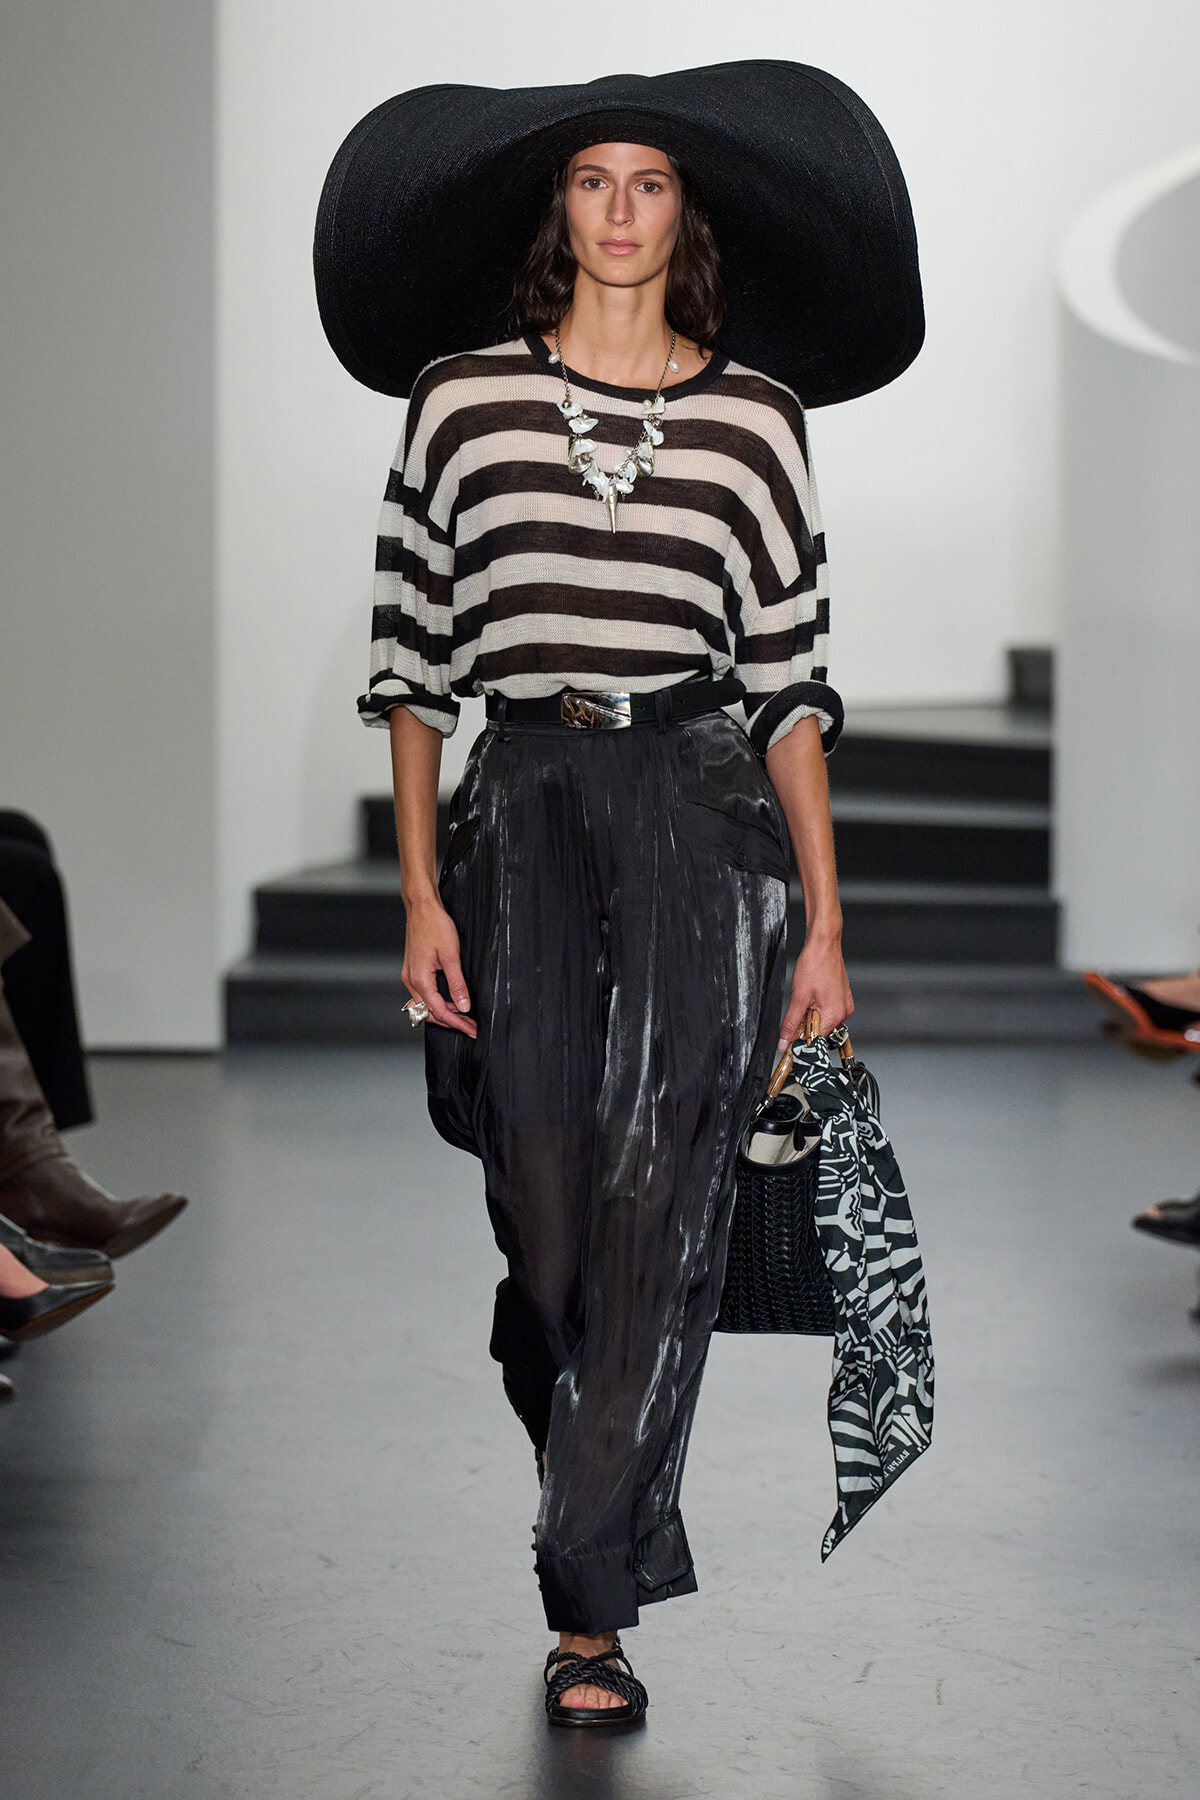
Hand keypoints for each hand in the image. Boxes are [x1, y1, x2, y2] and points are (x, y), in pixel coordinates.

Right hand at [402, 895, 476, 1036]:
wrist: (422, 907)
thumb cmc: (435, 926)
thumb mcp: (451, 956)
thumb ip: (457, 983)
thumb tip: (463, 1006)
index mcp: (419, 979)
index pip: (439, 1012)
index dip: (457, 1023)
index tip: (471, 1030)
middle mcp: (411, 981)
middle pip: (429, 1013)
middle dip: (451, 1022)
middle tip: (470, 1026)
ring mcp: (410, 975)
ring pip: (426, 1005)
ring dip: (444, 1012)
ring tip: (463, 1016)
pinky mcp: (413, 970)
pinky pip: (424, 994)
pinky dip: (437, 1001)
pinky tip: (450, 1001)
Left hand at [777, 936, 853, 1053]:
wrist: (823, 944)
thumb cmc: (814, 965)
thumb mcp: (798, 997)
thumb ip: (790, 1023)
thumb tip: (784, 1042)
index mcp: (835, 1015)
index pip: (816, 1040)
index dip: (801, 1038)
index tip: (790, 1035)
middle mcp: (844, 1012)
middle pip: (819, 1030)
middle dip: (806, 1023)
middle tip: (799, 1005)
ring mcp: (844, 1004)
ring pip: (822, 1020)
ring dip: (810, 1014)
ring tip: (807, 995)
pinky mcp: (842, 998)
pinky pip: (827, 1010)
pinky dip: (816, 1006)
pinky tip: (812, 993)